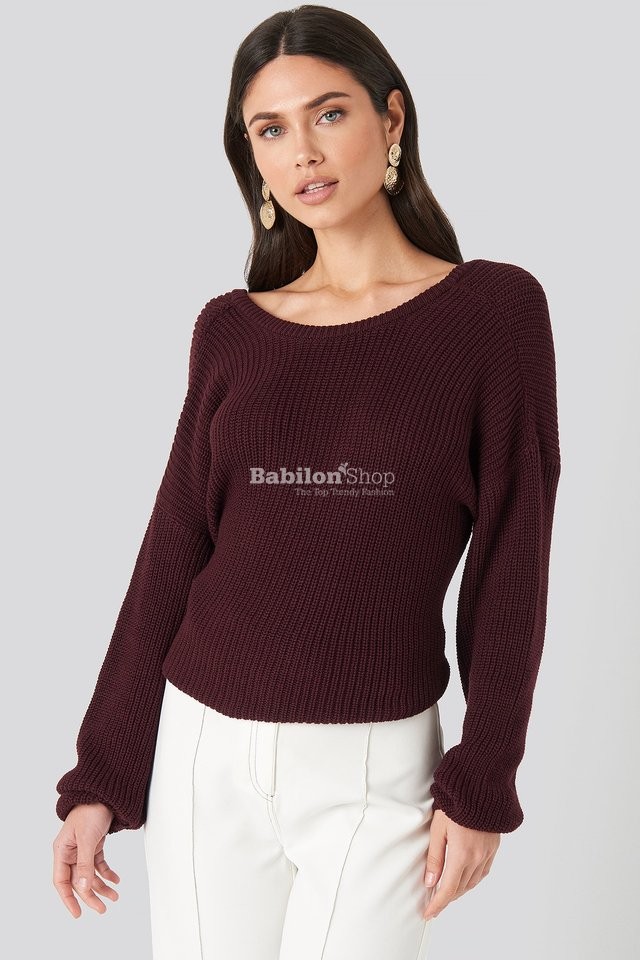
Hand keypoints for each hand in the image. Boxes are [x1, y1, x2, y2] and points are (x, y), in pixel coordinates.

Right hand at [52, 802, 119, 917]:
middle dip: (90, 895)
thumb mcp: (87, 839)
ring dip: (101, 886)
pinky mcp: (94, 844)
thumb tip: (82, 887)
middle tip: (103, 909)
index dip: (68, 899)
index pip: (61, 881)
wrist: (105, 792)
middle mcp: (70, 852)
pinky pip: (99, 864)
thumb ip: (84, 864)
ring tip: (115, 896)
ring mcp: (82, 849)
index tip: (78, 913)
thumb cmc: (90, 810)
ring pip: (90, 874)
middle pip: (78, 881)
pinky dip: (107, 873)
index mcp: (62, 851)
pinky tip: (116, 880)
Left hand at [422, 808, 499, 919]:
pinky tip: (465, 878)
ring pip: (473, 882)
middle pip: (461, 888)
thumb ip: (434, 858)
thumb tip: (430, 883)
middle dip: (447, 898)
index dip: (437, 904)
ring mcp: (487, 853)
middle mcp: (477, 858)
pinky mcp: (493, 847)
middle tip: (434, 903)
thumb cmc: (454, 805)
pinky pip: (483, 871)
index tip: (428, 914)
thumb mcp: (438, 830)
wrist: (478, 788)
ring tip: (447, 892)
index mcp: (461, 855)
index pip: (448, 889)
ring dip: (460, 890)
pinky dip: (473, 879)